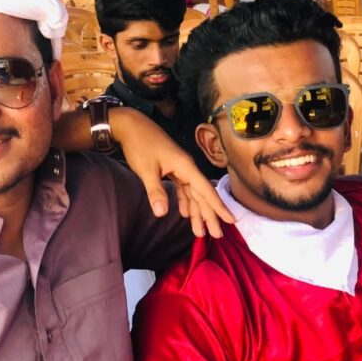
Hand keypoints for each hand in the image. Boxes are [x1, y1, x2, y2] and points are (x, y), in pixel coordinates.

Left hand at [109, 108, 233, 237]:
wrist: (130, 125)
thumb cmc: (139, 145)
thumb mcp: (146, 170)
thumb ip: (156, 191)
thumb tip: (162, 213)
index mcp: (185, 167)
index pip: (205, 190)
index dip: (218, 206)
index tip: (230, 220)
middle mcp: (186, 168)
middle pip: (201, 195)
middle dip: (209, 215)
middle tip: (216, 235)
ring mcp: (179, 168)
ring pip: (192, 193)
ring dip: (197, 211)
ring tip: (201, 231)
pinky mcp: (171, 169)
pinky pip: (183, 188)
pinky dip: (185, 201)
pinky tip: (186, 214)